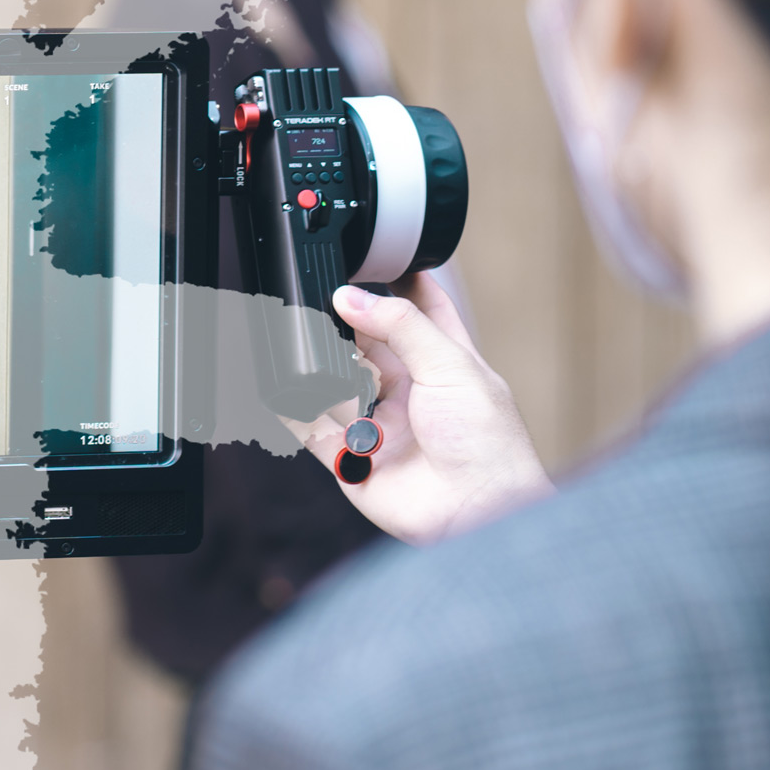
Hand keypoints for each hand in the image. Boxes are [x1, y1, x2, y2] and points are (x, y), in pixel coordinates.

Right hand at [285, 272, 552, 544]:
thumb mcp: (451, 364)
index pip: (421, 310)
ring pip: (338, 383)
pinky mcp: (354, 459)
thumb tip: (350, 296)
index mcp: (445, 363)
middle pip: (369, 344)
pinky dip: (293, 411)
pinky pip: (313, 430)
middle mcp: (411, 391)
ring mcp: (381, 424)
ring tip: (302, 336)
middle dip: (346, 323)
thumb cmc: (488, 444)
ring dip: (320, 364)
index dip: (400, 283)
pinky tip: (281, 390)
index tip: (373, 259)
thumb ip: (400, 325)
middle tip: (324, 297)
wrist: (478, 510)